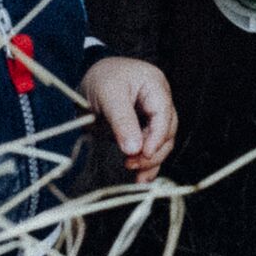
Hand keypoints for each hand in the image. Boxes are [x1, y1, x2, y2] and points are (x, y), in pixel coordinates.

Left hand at [86, 56, 178, 180]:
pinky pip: (152, 148)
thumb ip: (122, 121)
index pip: (164, 114)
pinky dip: (147, 163)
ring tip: (137, 175)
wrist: (89, 79)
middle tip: (132, 163)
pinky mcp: (145, 129)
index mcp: (155, 86)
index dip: (157, 136)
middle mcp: (159, 102)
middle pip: (167, 131)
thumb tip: (134, 149)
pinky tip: (141, 176)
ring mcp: (153, 116)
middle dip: (153, 151)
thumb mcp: (108, 96)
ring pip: (162, 143)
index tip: (143, 154)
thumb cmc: (100, 79)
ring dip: (151, 161)